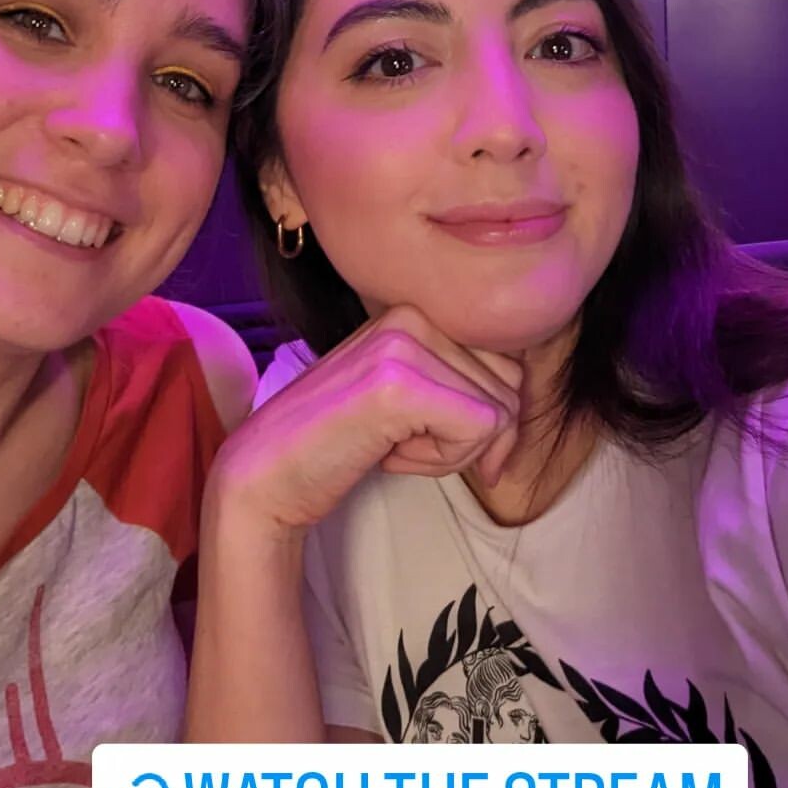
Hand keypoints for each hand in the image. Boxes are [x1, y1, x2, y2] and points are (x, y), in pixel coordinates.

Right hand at [209, 306, 521, 536]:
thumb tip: (521, 407)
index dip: (483, 423)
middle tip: (399, 444)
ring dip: (450, 453)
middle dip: (468, 439)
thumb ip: (459, 384)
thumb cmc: (339, 444)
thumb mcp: (409, 398)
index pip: (507, 369)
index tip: (427, 440)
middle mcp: (412, 315)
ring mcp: (403, 344)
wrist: (266, 474)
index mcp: (416, 312)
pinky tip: (388, 453)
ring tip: (389, 445)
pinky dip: (441, 462)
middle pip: (510, 391)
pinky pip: (478, 431)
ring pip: (498, 414)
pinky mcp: (397, 383)